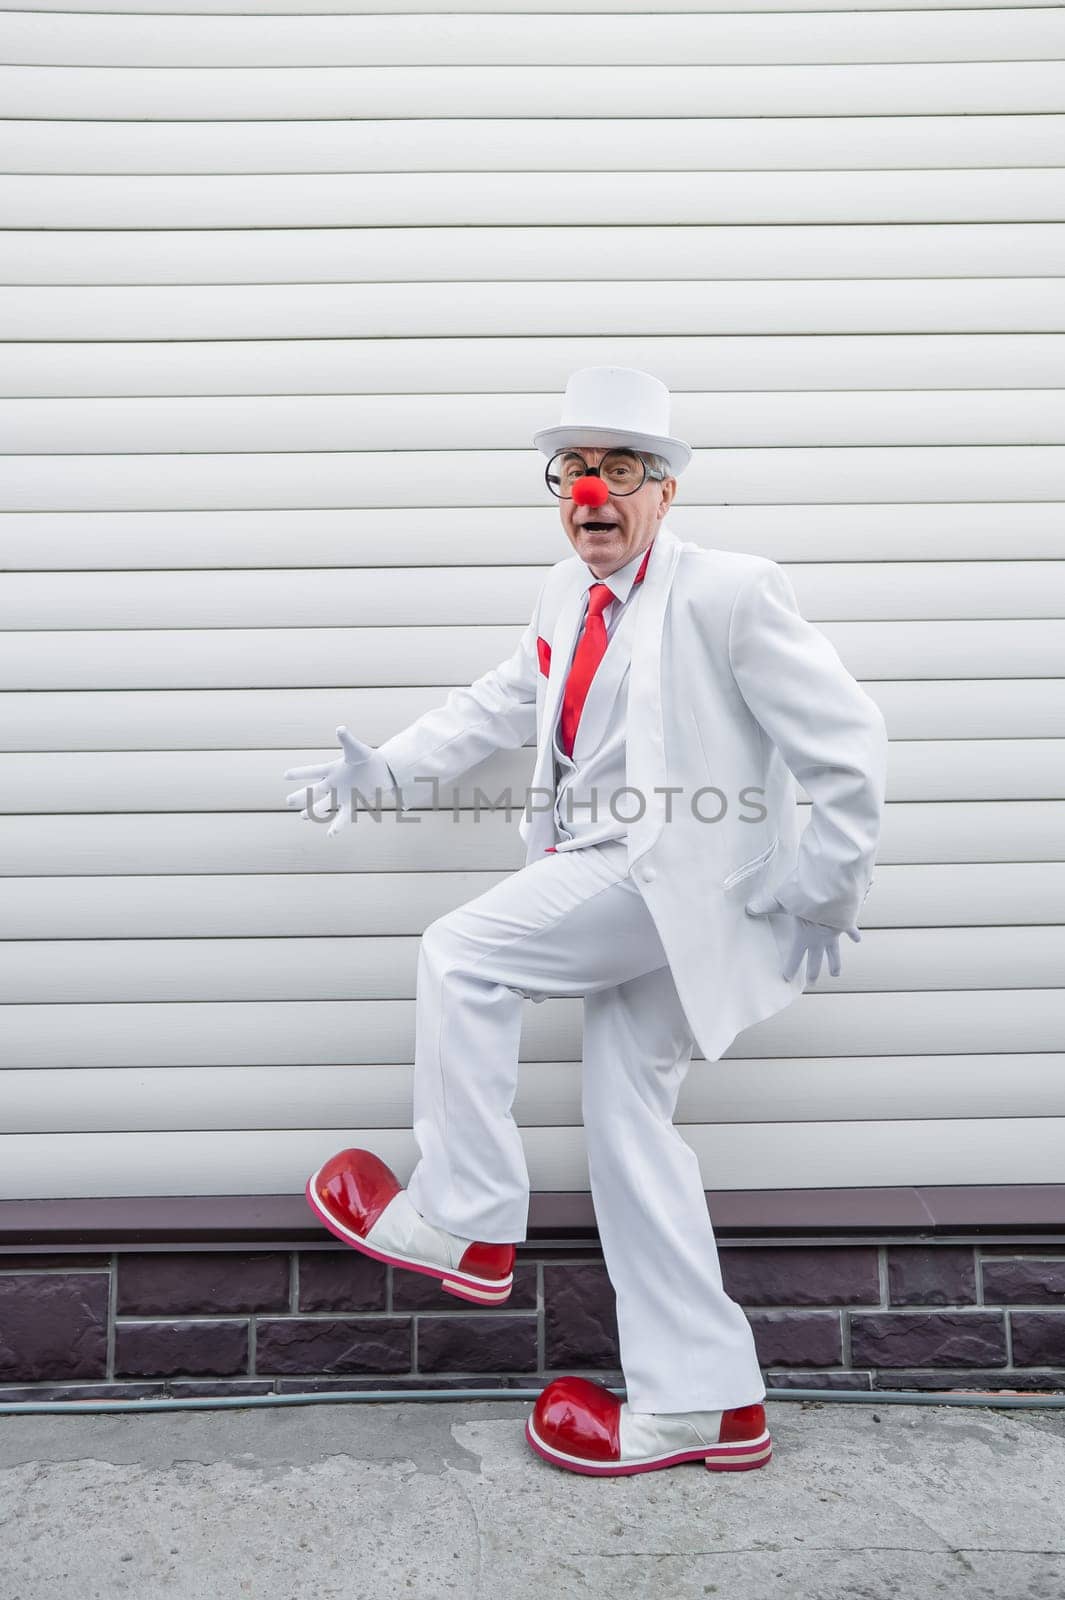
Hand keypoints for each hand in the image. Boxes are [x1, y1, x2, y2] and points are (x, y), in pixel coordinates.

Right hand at [283, 725, 394, 839]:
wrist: (384, 771)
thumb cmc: (368, 758)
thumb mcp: (357, 749)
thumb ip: (347, 740)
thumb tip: (340, 728)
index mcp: (333, 769)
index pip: (313, 771)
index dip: (300, 773)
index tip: (285, 775)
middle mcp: (335, 784)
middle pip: (314, 791)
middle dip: (301, 795)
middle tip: (287, 800)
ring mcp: (343, 795)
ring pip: (325, 805)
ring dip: (314, 811)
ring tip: (303, 816)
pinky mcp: (353, 803)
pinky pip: (343, 816)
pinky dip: (337, 825)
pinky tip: (330, 834)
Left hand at [744, 886, 860, 982]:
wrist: (832, 890)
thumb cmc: (806, 895)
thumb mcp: (781, 900)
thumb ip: (766, 905)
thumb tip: (748, 909)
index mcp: (804, 936)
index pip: (795, 956)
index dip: (790, 967)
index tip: (786, 978)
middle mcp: (820, 938)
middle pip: (815, 959)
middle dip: (813, 971)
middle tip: (812, 983)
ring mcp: (834, 932)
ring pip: (834, 952)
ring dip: (834, 962)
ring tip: (836, 974)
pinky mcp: (846, 921)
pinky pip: (850, 929)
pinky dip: (853, 933)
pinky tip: (857, 940)